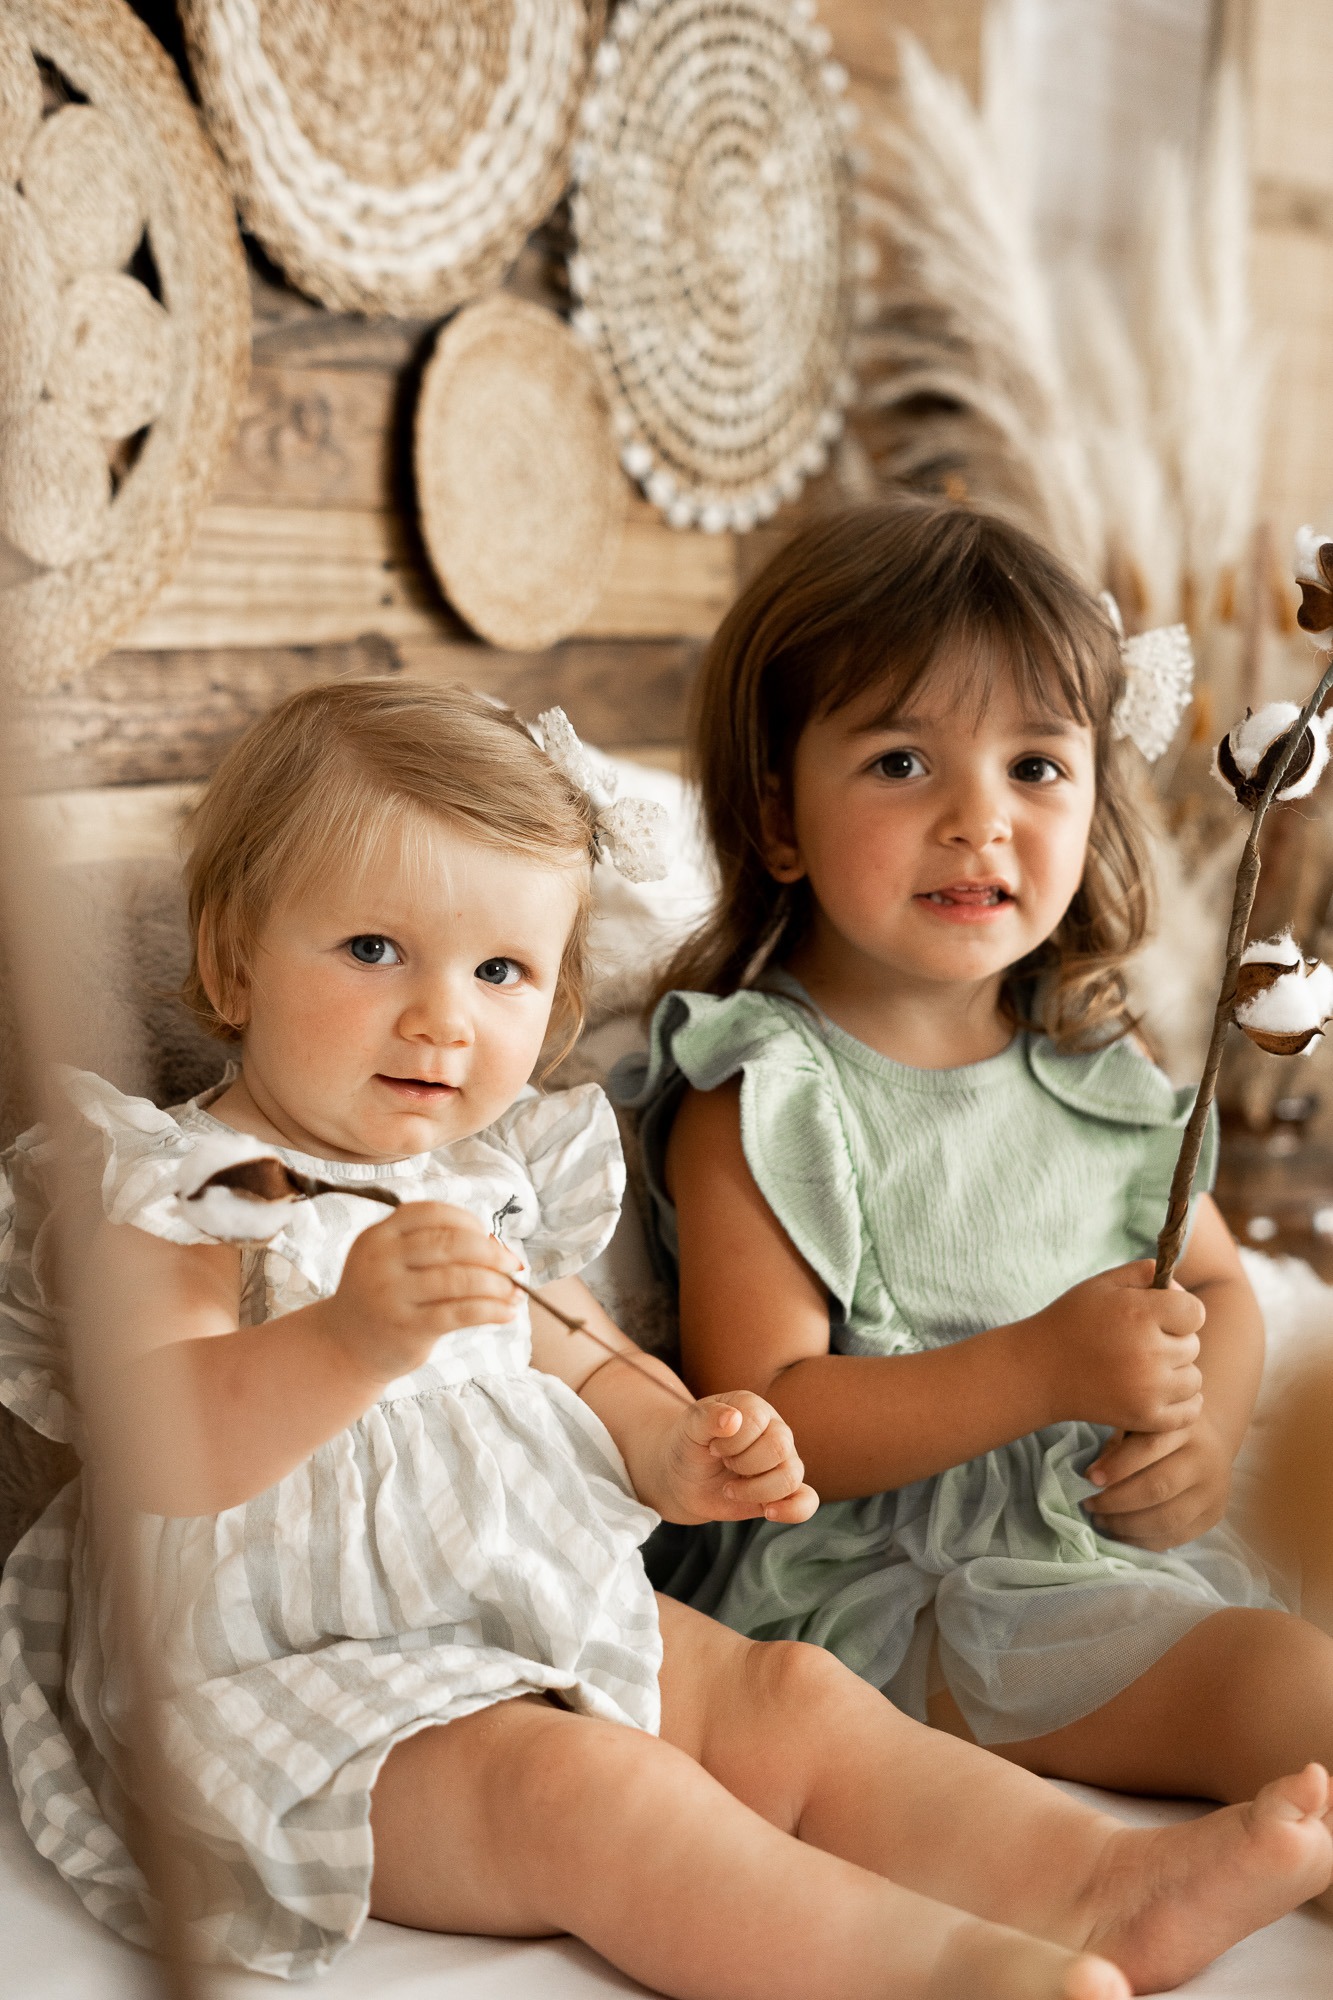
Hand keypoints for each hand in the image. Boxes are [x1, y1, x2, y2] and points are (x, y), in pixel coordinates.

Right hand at [317, 1201, 519, 1384]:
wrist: (344, 1347)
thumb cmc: (385, 1297)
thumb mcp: (393, 1262)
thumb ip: (434, 1248)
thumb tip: (499, 1248)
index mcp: (379, 1235)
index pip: (433, 1213)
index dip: (469, 1222)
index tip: (489, 1238)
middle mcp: (381, 1260)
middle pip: (451, 1244)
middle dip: (492, 1253)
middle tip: (514, 1265)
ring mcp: (392, 1295)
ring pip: (460, 1279)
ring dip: (498, 1285)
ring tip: (516, 1293)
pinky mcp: (407, 1328)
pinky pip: (461, 1313)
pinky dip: (492, 1310)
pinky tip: (507, 1312)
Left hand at [653, 1392, 818, 1527]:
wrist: (682, 1477)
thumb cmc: (688, 1444)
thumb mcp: (689, 1427)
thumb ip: (707, 1417)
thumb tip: (732, 1419)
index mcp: (754, 1408)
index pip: (757, 1420)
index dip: (731, 1440)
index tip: (712, 1447)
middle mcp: (775, 1431)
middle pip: (779, 1447)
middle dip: (743, 1463)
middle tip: (723, 1464)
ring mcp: (782, 1462)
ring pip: (791, 1476)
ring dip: (755, 1489)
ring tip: (729, 1489)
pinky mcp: (783, 1492)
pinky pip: (807, 1501)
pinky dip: (793, 1510)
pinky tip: (768, 1512)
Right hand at [1026, 1260, 1204, 1433]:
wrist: (1039, 1369)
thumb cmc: (1073, 1320)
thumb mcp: (1103, 1283)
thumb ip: (1146, 1272)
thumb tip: (1182, 1290)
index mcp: (1140, 1314)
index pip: (1196, 1312)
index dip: (1178, 1312)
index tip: (1156, 1316)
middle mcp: (1149, 1352)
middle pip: (1193, 1345)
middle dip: (1172, 1340)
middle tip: (1138, 1342)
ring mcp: (1149, 1389)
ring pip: (1193, 1378)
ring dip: (1176, 1372)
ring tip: (1144, 1367)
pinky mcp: (1145, 1417)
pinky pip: (1190, 1410)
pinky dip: (1181, 1401)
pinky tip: (1159, 1390)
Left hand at [1083, 1415, 1233, 1549]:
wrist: (1211, 1441)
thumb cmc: (1162, 1432)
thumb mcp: (1141, 1424)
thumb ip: (1119, 1445)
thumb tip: (1092, 1478)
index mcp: (1183, 1427)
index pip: (1149, 1447)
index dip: (1116, 1466)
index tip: (1089, 1479)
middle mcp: (1203, 1458)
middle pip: (1158, 1487)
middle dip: (1116, 1501)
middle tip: (1090, 1505)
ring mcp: (1213, 1490)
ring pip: (1167, 1517)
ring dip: (1127, 1526)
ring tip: (1101, 1522)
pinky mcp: (1215, 1515)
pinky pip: (1177, 1536)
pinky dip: (1145, 1541)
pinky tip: (1122, 1535)